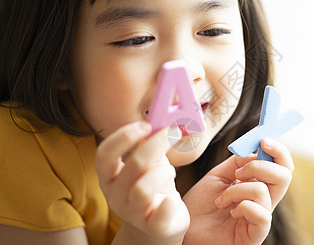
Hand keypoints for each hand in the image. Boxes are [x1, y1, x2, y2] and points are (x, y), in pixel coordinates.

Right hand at [95, 122, 188, 244]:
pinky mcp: (153, 227)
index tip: (146, 125)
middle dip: (156, 144)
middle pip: (133, 165)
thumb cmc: (152, 186)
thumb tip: (163, 122)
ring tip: (170, 173)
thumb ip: (150, 146)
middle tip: (172, 132)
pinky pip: (160, 216)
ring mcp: (132, 213)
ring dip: (163, 173)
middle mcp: (114, 195)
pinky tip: (172, 200)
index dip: (123, 137)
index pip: (104, 154)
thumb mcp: (148, 163)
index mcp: (108, 176)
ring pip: (143, 189)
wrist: (158, 225)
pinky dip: (169, 205)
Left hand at [182, 138, 293, 244]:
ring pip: (264, 192)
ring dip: (237, 190)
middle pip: (284, 176)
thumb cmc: (202, 205)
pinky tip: (231, 212)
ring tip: (222, 199)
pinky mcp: (255, 235)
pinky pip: (262, 216)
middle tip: (238, 173)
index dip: (279, 150)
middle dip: (260, 166)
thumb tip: (256, 150)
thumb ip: (238, 161)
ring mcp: (261, 218)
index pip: (282, 166)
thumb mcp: (219, 175)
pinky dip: (244, 207)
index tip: (263, 140)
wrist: (185, 228)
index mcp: (259, 184)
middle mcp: (264, 200)